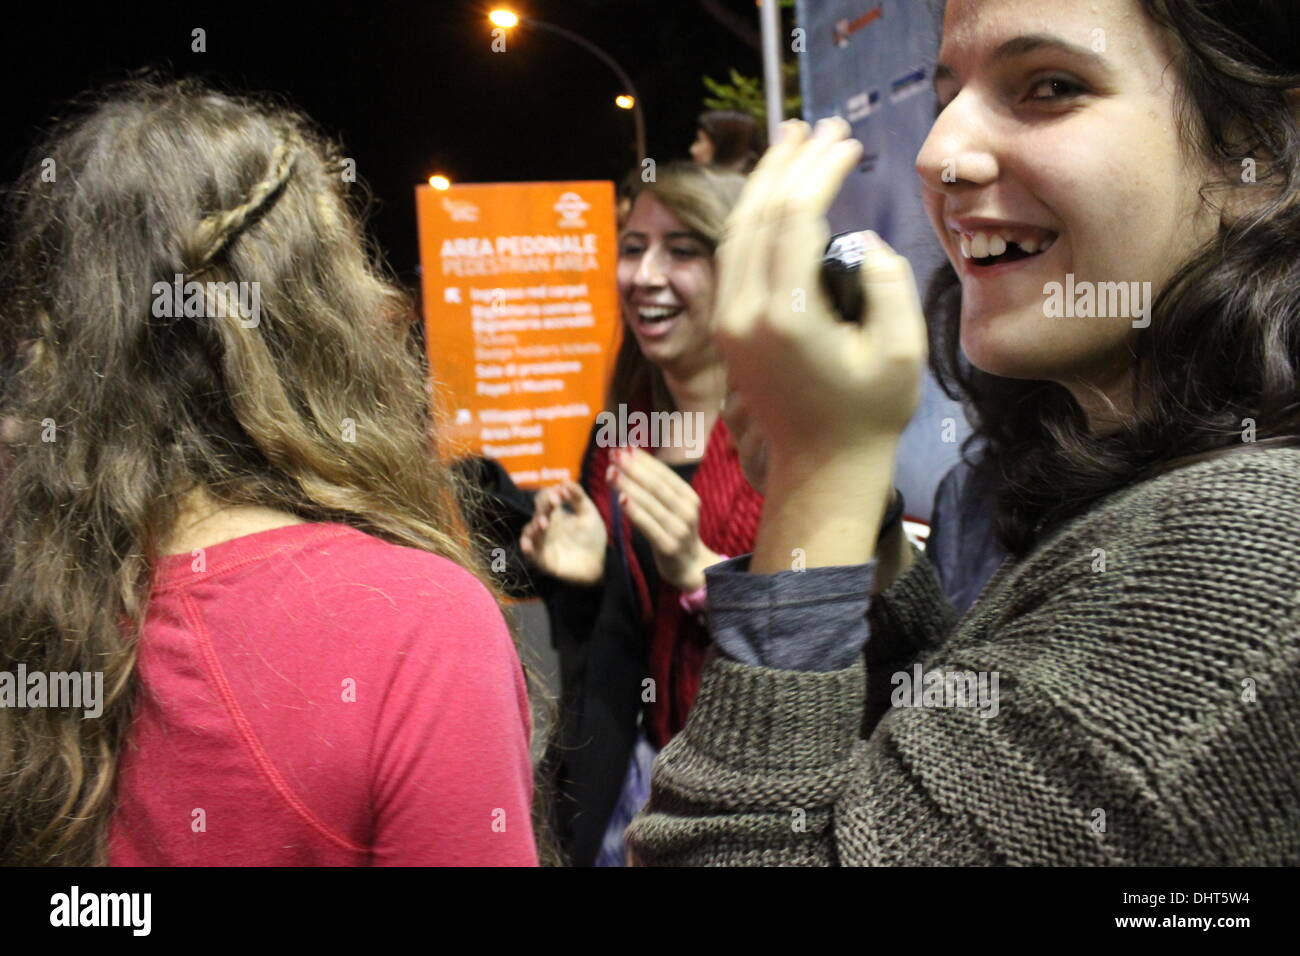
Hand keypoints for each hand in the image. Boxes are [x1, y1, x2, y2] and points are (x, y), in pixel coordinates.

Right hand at [519, 482, 606, 584]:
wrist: (600, 565)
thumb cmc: (593, 538)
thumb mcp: (589, 514)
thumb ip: (579, 498)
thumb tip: (565, 482)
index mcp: (556, 514)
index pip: (545, 499)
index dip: (550, 494)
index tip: (561, 494)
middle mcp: (546, 527)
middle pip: (538, 513)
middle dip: (544, 508)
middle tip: (554, 504)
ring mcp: (543, 543)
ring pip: (530, 532)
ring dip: (535, 527)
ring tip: (544, 524)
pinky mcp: (543, 560)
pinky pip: (531, 554)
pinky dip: (527, 549)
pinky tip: (528, 544)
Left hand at [609, 447, 723, 592]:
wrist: (691, 567)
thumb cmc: (675, 532)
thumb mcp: (675, 508)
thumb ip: (658, 489)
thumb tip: (633, 460)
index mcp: (689, 497)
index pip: (663, 474)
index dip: (643, 459)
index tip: (624, 447)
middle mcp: (686, 511)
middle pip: (656, 485)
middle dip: (633, 468)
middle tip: (614, 454)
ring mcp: (679, 529)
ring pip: (650, 503)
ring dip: (629, 486)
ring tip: (611, 472)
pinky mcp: (668, 546)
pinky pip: (648, 526)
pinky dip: (634, 512)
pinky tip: (620, 500)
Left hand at [711, 117, 926, 482]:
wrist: (821, 468)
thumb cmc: (868, 415)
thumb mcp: (900, 352)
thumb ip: (886, 283)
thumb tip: (860, 241)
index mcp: (785, 317)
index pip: (794, 218)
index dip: (820, 170)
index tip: (849, 143)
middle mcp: (744, 315)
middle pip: (757, 215)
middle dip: (788, 163)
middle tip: (818, 125)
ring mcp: (728, 323)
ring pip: (736, 233)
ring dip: (763, 184)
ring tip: (791, 144)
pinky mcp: (727, 329)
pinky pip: (732, 258)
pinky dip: (751, 218)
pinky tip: (773, 197)